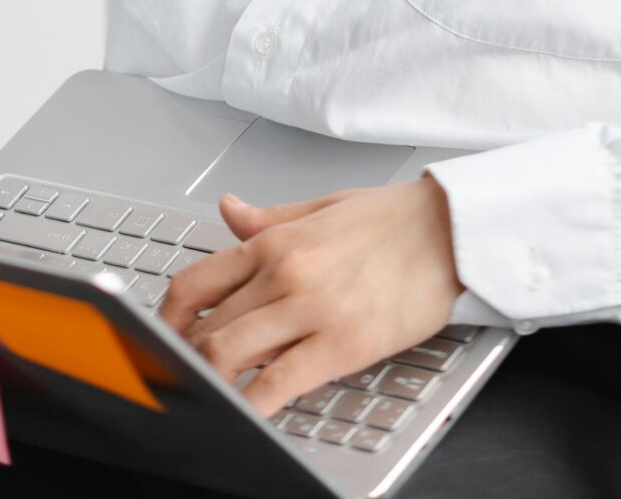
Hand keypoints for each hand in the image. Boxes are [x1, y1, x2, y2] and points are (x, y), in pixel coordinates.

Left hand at [160, 177, 463, 416]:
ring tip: (211, 395)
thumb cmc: (396, 219)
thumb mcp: (323, 207)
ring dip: (212, 381)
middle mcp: (282, 274)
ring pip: (230, 355)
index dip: (169, 320)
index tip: (168, 337)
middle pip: (207, 329)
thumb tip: (228, 210)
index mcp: (274, 242)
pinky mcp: (341, 344)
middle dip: (189, 359)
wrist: (452, 228)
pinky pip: (278, 383)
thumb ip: (268, 218)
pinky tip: (246, 414)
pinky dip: (252, 405)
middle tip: (188, 376)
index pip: (195, 285)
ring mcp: (309, 310)